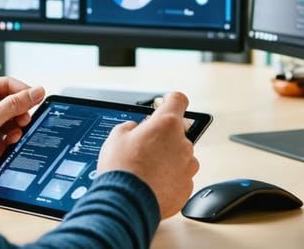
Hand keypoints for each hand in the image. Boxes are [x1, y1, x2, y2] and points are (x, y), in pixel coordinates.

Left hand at [0, 77, 44, 181]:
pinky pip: (10, 135)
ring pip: (13, 121)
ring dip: (15, 129)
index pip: (7, 85)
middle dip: (20, 114)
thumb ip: (14, 105)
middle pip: (13, 103)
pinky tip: (3, 146)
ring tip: (11, 137)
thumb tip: (37, 91)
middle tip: (23, 122)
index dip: (23, 91)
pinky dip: (9, 140)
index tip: (36, 98)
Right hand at [97, 92, 198, 218]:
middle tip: (145, 148)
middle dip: (163, 138)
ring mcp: (187, 167)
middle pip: (177, 133)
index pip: (178, 100)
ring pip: (182, 157)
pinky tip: (152, 184)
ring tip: (148, 170)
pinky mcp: (186, 187)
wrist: (125, 202)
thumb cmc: (121, 169)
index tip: (166, 105)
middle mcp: (182, 143)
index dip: (170, 101)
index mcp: (166, 124)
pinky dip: (170, 179)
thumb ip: (131, 127)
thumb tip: (136, 129)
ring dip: (169, 159)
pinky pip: (180, 178)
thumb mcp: (116, 136)